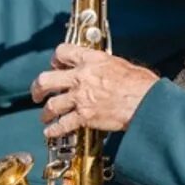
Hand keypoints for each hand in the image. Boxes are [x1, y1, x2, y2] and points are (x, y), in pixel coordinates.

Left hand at [32, 44, 158, 138]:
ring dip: (45, 112)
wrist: (147, 103)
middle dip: (38, 88)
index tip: (54, 66)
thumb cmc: (140, 84)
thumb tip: (97, 67)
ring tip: (44, 116)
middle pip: (46, 80)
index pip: (62, 52)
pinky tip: (50, 132)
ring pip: (51, 104)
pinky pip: (62, 124)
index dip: (55, 59)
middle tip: (37, 93)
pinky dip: (54, 130)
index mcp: (91, 60)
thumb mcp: (119, 64)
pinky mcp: (84, 117)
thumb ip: (102, 64)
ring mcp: (81, 97)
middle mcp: (81, 77)